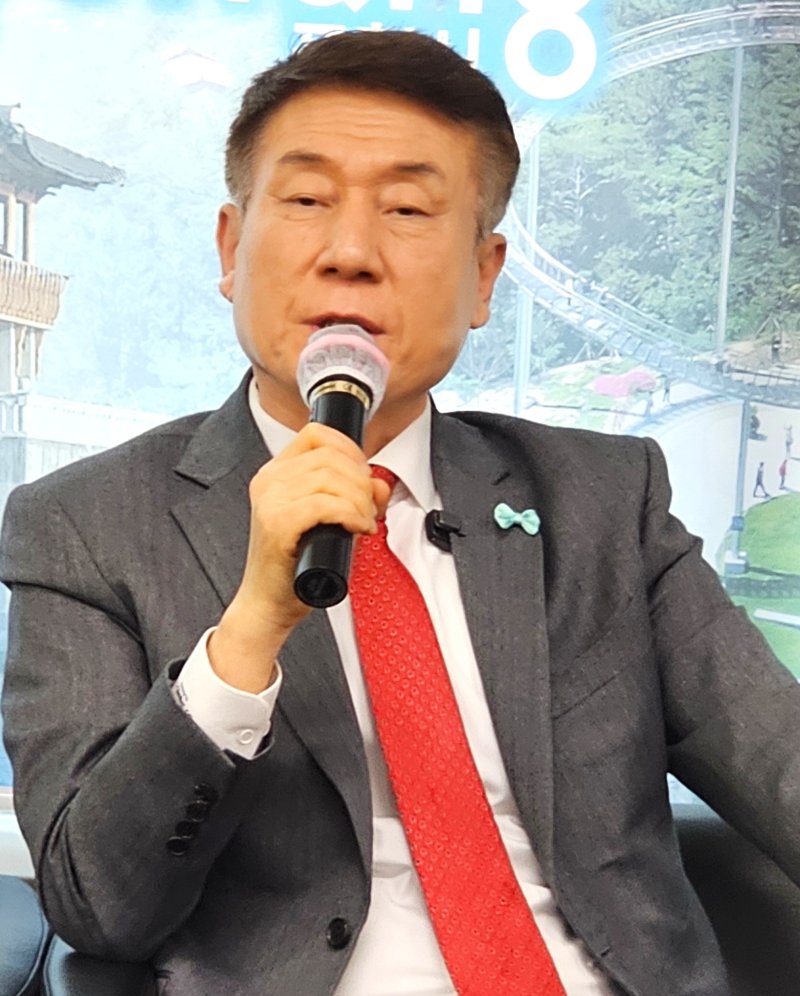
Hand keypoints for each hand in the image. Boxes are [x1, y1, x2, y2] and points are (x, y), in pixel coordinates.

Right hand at [209, 423, 389, 692]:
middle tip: (368, 509)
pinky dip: (351, 514)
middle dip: (361, 481)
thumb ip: (357, 498)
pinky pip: (325, 504)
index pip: (317, 434)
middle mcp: (269, 480)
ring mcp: (270, 500)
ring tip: (363, 523)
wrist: (269, 604)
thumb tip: (380, 484)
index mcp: (276, 473)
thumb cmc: (296, 565)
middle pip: (330, 455)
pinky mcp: (277, 523)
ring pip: (330, 477)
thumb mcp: (333, 523)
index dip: (350, 450)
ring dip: (359, 500)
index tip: (364, 476)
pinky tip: (356, 529)